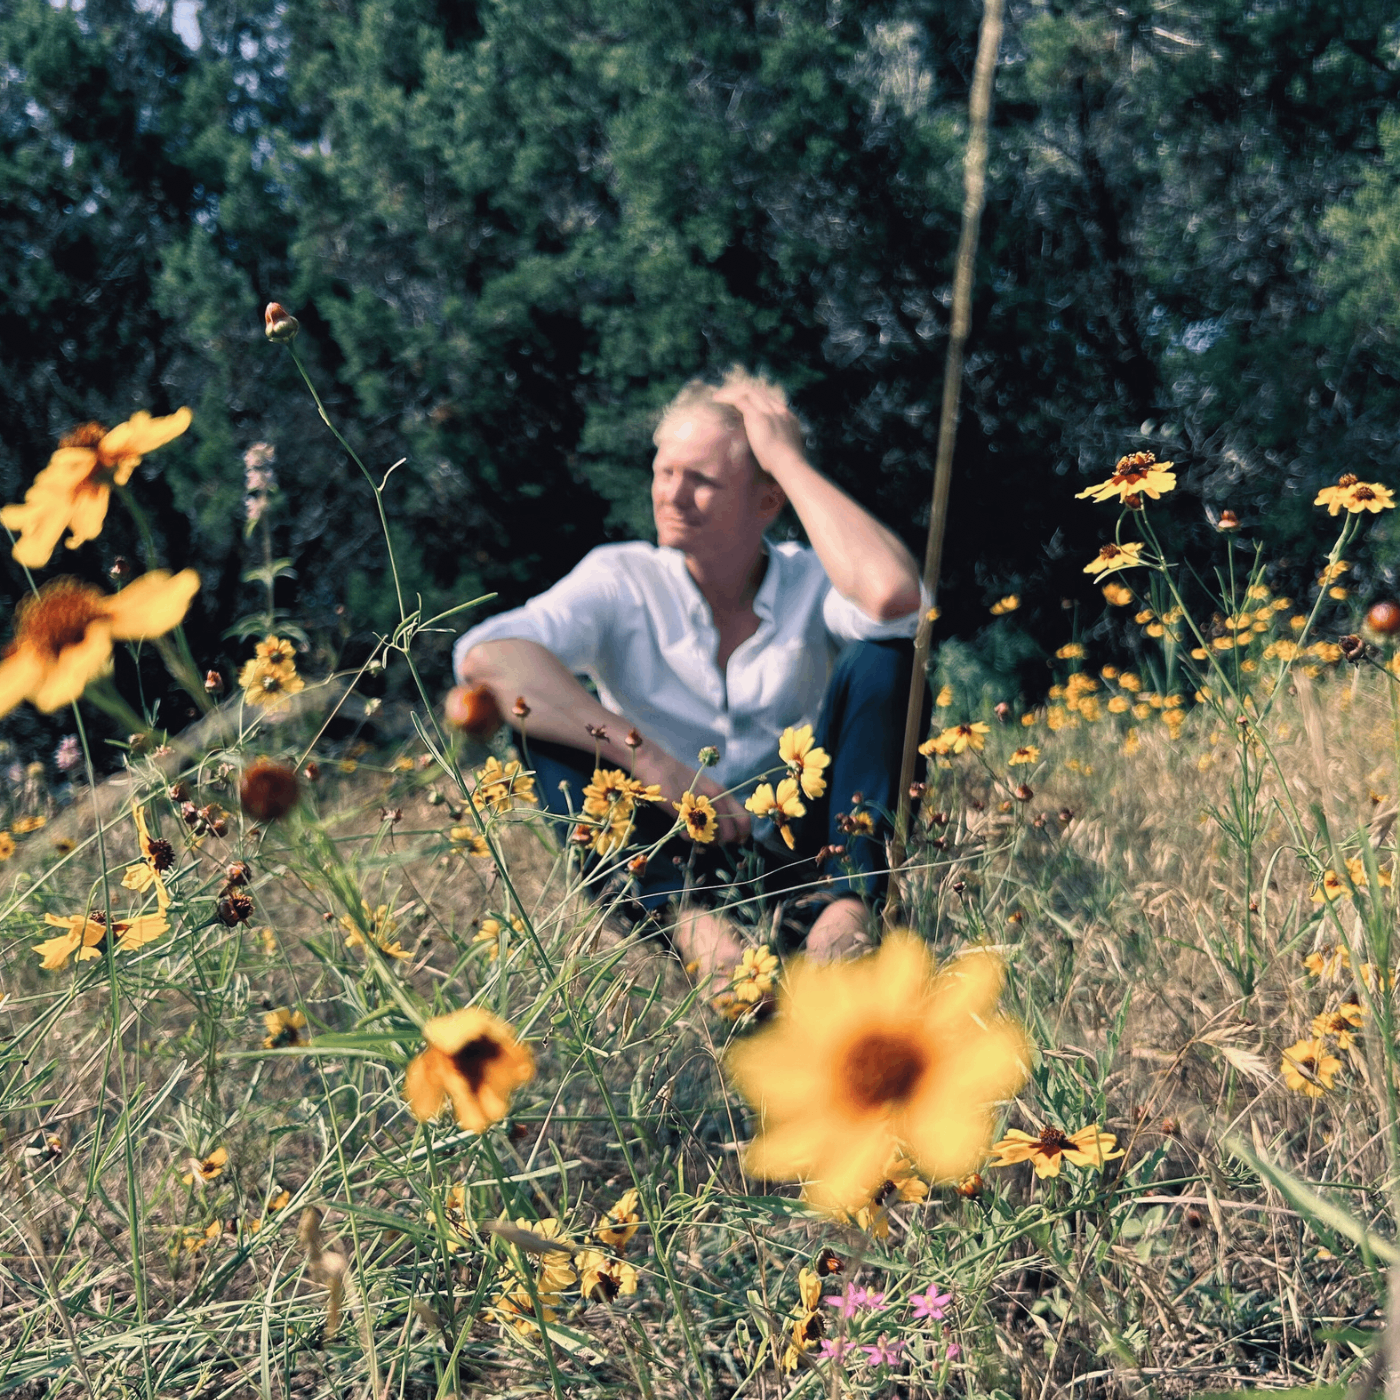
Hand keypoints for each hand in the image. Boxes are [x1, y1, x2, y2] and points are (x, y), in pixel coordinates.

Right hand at [634, 748, 751, 844]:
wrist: (658, 766)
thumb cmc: (682, 778)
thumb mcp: (706, 789)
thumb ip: (718, 805)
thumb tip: (729, 830)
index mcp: (723, 794)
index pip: (744, 820)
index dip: (742, 835)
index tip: (736, 841)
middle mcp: (715, 801)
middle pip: (731, 833)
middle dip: (724, 842)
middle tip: (714, 841)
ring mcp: (699, 807)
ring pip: (713, 837)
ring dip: (707, 842)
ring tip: (698, 835)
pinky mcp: (683, 813)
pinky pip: (692, 835)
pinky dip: (689, 837)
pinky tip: (684, 828)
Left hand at [711, 379, 805, 476]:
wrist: (789, 464)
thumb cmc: (787, 464)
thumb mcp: (786, 449)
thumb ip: (780, 443)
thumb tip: (773, 448)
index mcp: (787, 416)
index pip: (769, 400)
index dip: (754, 399)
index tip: (742, 404)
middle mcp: (778, 409)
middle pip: (758, 392)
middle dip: (741, 392)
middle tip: (727, 397)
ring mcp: (768, 410)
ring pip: (748, 392)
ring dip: (732, 393)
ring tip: (719, 397)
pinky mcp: (757, 416)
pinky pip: (739, 399)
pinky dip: (727, 398)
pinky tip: (717, 401)